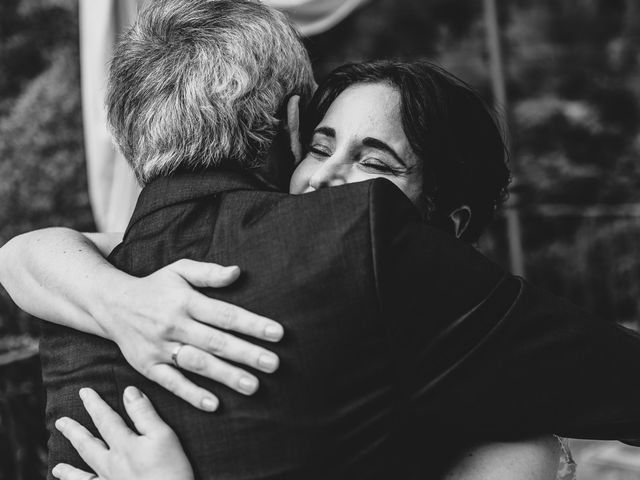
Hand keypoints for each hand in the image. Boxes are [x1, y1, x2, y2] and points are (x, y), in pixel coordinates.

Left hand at [52, 387, 193, 479]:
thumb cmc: (171, 469)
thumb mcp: (163, 435)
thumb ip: (144, 413)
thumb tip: (129, 391)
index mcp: (124, 445)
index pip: (105, 419)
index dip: (95, 404)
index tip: (84, 392)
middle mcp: (111, 464)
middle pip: (88, 445)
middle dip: (75, 432)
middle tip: (60, 422)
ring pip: (83, 475)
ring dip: (69, 470)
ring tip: (57, 467)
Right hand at [94, 259, 283, 410]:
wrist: (110, 303)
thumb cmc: (155, 286)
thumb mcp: (180, 270)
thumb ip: (209, 273)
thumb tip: (238, 272)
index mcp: (185, 301)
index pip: (224, 314)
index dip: (252, 324)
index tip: (278, 333)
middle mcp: (174, 325)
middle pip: (215, 341)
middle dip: (246, 353)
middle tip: (274, 364)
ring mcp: (160, 348)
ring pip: (197, 364)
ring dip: (225, 376)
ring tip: (253, 386)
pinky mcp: (148, 366)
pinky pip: (171, 383)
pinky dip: (192, 394)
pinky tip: (214, 404)